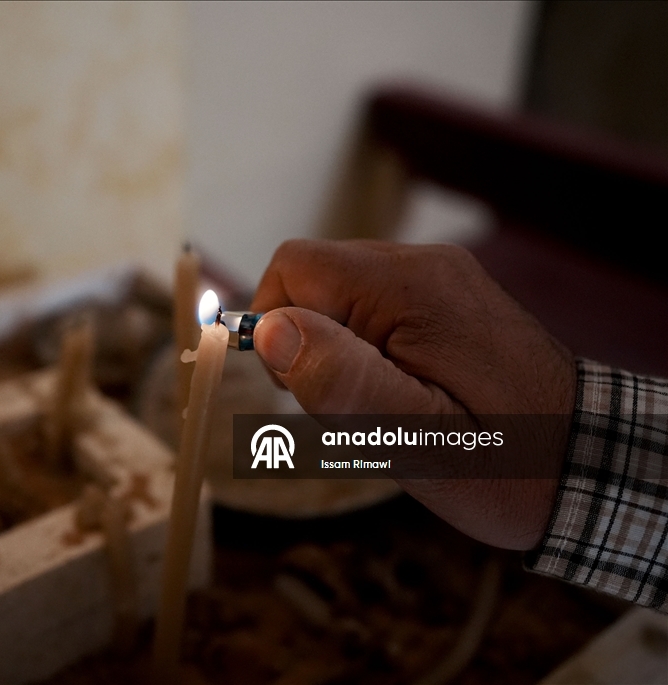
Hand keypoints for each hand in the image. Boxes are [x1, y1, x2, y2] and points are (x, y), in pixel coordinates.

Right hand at [250, 239, 575, 549]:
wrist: (589, 463)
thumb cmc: (505, 462)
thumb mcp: (414, 438)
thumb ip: (341, 380)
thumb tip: (268, 330)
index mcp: (410, 289)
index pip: (294, 268)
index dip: (274, 326)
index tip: (304, 387)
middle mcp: (424, 265)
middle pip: (312, 277)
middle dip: (306, 342)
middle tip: (349, 406)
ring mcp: (439, 277)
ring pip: (338, 293)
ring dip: (335, 348)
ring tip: (381, 404)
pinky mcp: (446, 296)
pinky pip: (372, 304)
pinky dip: (363, 346)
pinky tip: (397, 389)